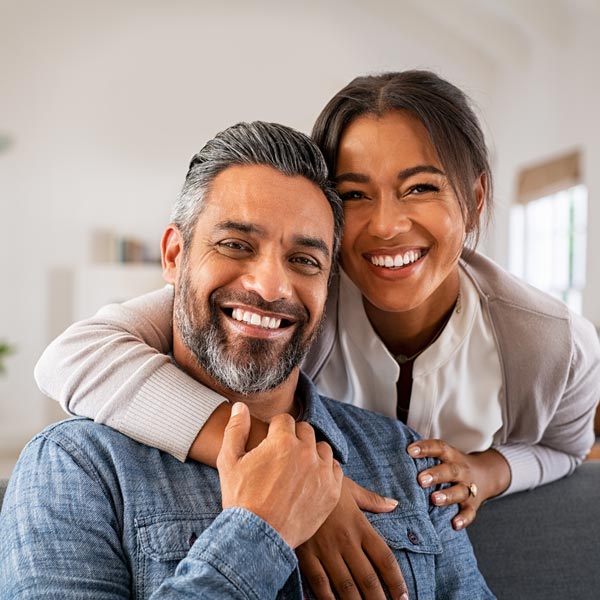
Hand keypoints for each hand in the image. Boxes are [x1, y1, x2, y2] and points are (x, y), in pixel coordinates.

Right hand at [217, 402, 342, 547]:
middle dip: (294, 438)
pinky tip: (312, 479)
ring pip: (322, 448)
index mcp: (282, 441)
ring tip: (297, 467)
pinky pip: (335, 469)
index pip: (284, 420)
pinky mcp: (332, 491)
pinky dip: (325, 470)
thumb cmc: (240, 499)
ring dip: (311, 452)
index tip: (270, 441)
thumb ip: (235, 429)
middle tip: (282, 455)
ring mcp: (321, 472)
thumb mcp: (229, 461)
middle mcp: (306, 452)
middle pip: (305, 431)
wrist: (256, 538)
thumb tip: (240, 407)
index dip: (275, 429)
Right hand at [296, 477, 407, 599]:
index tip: (404, 596)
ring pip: (346, 587)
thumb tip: (393, 504)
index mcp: (359, 526)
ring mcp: (325, 550)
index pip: (384, 559)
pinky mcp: (306, 555)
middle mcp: (346, 541)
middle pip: (368, 579)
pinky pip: (320, 584)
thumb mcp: (350, 488)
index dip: (396, 581)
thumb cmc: (323, 484)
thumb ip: (373, 500)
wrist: (293, 481)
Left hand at [407, 440, 510, 528]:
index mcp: (451, 456)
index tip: (410, 451)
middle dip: (436, 475)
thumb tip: (393, 455)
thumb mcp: (444, 456)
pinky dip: (463, 519)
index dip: (425, 448)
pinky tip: (454, 524)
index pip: (439, 448)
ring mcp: (468, 488)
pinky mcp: (473, 505)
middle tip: (420, 479)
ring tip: (434, 499)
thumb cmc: (452, 465)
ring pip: (460, 491)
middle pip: (451, 471)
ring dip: (447, 495)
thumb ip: (425, 456)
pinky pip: (470, 513)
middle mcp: (461, 471)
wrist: (486, 475)